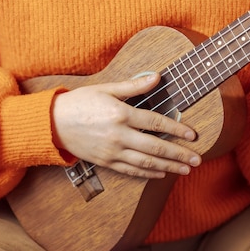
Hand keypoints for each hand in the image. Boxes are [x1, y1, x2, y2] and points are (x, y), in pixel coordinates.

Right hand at [51, 73, 200, 178]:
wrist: (52, 124)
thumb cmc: (79, 102)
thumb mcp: (106, 89)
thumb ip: (133, 85)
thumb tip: (157, 77)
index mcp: (120, 114)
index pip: (156, 122)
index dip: (177, 129)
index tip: (193, 134)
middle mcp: (118, 135)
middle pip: (155, 147)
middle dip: (179, 154)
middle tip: (197, 159)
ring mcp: (112, 151)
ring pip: (146, 163)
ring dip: (169, 167)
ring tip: (186, 169)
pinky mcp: (106, 162)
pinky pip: (131, 171)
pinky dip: (148, 173)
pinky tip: (161, 173)